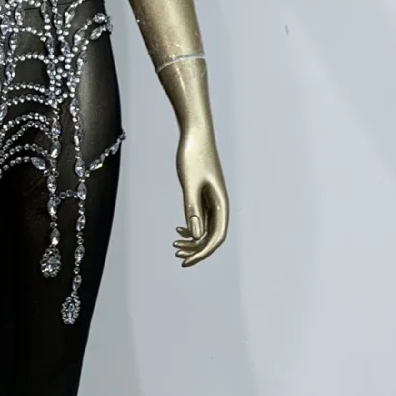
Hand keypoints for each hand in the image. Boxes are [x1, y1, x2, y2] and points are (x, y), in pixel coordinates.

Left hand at [173, 122, 227, 266]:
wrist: (195, 133)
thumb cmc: (193, 155)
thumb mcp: (190, 183)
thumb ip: (192, 208)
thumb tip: (195, 235)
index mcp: (221, 203)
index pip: (217, 237)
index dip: (203, 252)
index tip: (187, 261)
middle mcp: (219, 204)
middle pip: (212, 236)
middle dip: (196, 249)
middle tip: (177, 256)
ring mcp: (212, 199)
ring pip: (206, 228)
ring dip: (192, 240)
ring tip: (175, 245)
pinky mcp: (204, 194)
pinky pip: (201, 217)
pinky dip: (191, 227)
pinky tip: (178, 229)